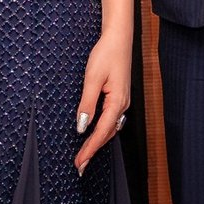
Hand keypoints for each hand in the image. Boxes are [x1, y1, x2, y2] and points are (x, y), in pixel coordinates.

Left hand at [73, 27, 131, 175]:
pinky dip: (102, 131)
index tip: (80, 163)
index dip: (90, 149)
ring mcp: (123, 101)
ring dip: (98, 142)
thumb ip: (87, 104)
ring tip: (84, 154)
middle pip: (107, 134)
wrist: (118, 37)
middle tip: (80, 165)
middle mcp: (123, 105)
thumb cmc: (106, 54)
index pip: (101, 132)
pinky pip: (111, 120)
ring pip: (110, 128)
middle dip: (93, 150)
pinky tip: (95, 134)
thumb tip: (82, 126)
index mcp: (117, 102)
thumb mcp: (92, 78)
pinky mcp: (119, 96)